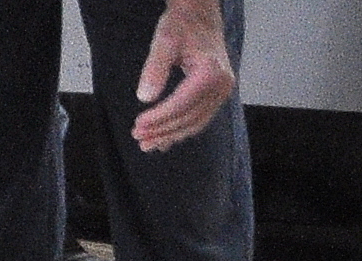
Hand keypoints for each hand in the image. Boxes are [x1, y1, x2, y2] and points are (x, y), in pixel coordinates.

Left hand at [131, 0, 235, 152]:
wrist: (199, 16)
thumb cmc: (182, 25)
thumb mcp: (163, 41)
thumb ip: (154, 69)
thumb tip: (145, 98)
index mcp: (210, 72)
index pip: (180, 105)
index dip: (158, 119)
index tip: (138, 126)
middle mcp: (222, 84)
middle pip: (188, 118)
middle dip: (162, 131)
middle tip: (139, 138)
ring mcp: (223, 91)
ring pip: (194, 123)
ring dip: (170, 135)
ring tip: (148, 144)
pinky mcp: (219, 94)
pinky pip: (200, 118)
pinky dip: (181, 130)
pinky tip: (165, 140)